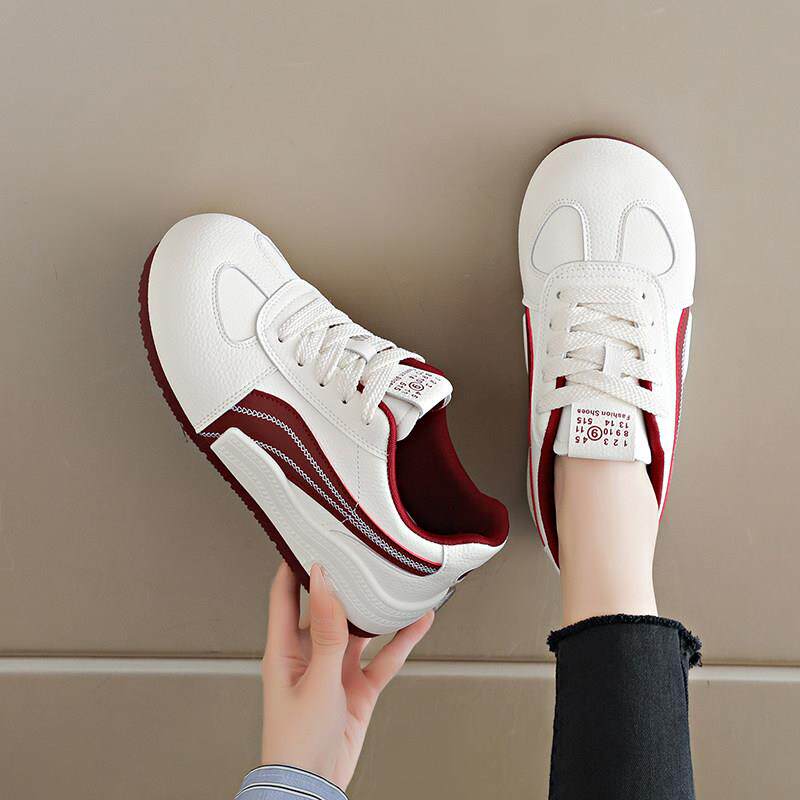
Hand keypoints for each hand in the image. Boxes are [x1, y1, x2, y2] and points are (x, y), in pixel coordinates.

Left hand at [260, 562, 433, 790]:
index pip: (284, 595)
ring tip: (392, 583)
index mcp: (284, 649)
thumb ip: (326, 631)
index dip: (293, 566)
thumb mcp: (315, 680)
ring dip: (375, 611)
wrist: (312, 788)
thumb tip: (322, 582)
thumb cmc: (295, 742)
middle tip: (358, 553)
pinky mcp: (358, 689)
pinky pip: (382, 659)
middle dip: (342, 582)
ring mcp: (335, 671)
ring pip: (359, 631)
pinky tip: (417, 623)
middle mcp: (309, 655)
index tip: (308, 538)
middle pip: (326, 608)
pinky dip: (400, 641)